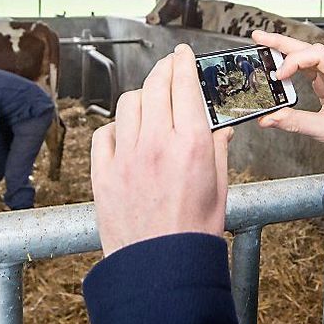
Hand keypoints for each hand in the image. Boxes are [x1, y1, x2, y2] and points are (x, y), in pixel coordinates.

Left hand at [90, 44, 234, 257]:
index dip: (183, 62)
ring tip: (150, 102)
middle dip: (163, 69)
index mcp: (192, 143)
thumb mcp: (219, 184)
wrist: (161, 269)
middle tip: (168, 67)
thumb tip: (220, 125)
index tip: (183, 54)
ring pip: (128, 103)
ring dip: (141, 96)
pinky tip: (127, 133)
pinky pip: (105, 133)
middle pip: (155, 85)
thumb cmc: (194, 231)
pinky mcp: (103, 173)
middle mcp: (157, 143)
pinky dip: (117, 126)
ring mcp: (126, 157)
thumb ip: (218, 147)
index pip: (184, 84)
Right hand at [251, 30, 323, 165]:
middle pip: (310, 49)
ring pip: (307, 56)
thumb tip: (270, 118)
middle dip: (283, 44)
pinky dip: (292, 66)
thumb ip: (295, 122)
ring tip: (263, 46)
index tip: (279, 76)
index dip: (295, 61)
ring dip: (285, 52)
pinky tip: (277, 64)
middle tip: (259, 38)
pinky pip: (308, 68)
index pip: (318, 56)